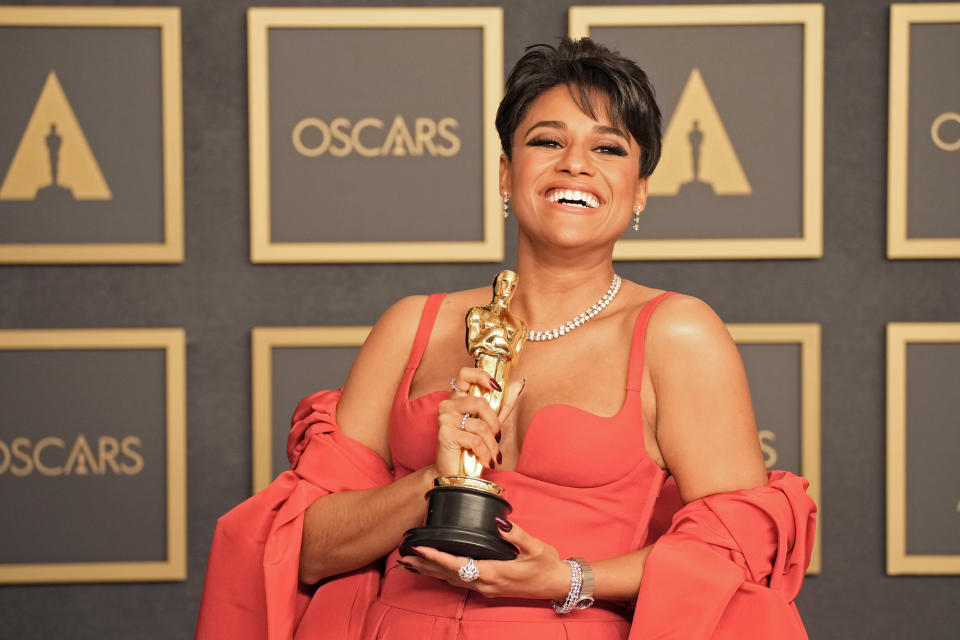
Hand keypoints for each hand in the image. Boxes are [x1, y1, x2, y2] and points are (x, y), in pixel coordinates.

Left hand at [399, 519, 569, 600]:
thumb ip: (516, 533)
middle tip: (403, 557)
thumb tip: (499, 521)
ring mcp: (486, 588)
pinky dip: (443, 576)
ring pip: (451, 581)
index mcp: (493, 572)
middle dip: (425, 566)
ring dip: (430, 572)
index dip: (436, 556)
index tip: (419, 548)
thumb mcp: (535, 546)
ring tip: (411, 565)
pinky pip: (460, 583)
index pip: (457, 564)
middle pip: (447, 575)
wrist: (557, 585)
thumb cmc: (547, 565)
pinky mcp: (488, 589)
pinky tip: (435, 572)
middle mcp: (485, 583)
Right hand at [435, 368, 521, 476]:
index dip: (481, 376)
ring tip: (493, 454)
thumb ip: (503, 403)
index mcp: (458, 398)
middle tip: (497, 436)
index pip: (464, 374)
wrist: (456, 473)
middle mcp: (448, 404)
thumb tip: (518, 383)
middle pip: (480, 402)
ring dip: (492, 444)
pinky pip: (475, 440)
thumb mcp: (491, 422)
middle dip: (494, 423)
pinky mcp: (445, 434)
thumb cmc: (472, 446)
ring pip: (480, 425)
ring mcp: (445, 418)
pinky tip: (486, 461)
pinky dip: (485, 453)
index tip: (496, 387)